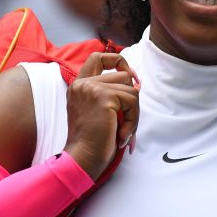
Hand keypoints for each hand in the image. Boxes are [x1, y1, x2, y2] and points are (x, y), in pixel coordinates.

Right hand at [63, 52, 139, 179]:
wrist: (82, 159)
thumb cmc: (93, 142)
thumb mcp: (101, 111)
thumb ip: (112, 94)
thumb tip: (138, 82)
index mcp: (79, 86)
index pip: (98, 57)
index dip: (118, 61)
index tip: (131, 77)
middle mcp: (82, 83)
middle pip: (123, 75)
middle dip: (132, 98)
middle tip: (128, 120)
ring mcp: (92, 88)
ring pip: (131, 89)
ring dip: (134, 113)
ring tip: (123, 131)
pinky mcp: (104, 97)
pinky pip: (133, 102)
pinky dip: (133, 121)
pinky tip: (121, 135)